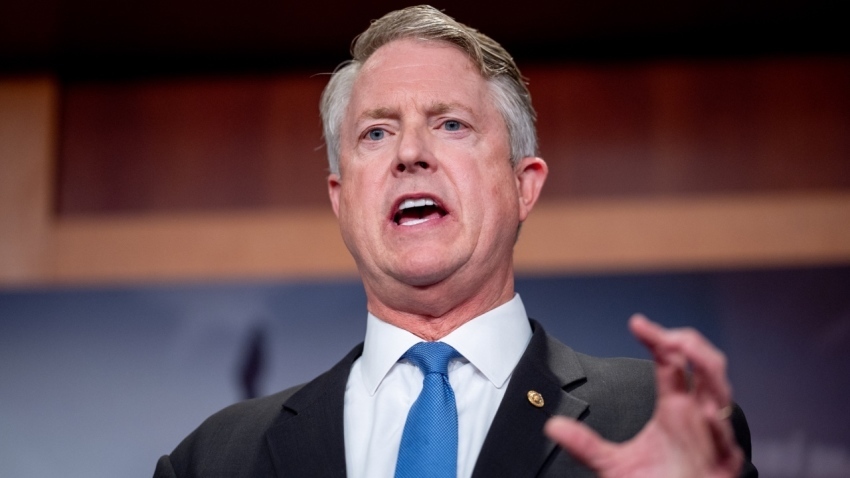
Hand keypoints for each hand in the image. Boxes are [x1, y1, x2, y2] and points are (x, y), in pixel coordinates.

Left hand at [544, 314, 743, 476]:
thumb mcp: (613, 464)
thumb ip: (585, 444)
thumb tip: (553, 426)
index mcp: (675, 408)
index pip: (671, 361)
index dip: (658, 338)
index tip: (636, 323)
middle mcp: (697, 415)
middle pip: (705, 365)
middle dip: (689, 343)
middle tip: (666, 336)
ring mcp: (713, 436)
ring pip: (721, 391)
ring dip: (706, 367)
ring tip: (683, 349)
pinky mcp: (725, 463)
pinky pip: (727, 439)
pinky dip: (718, 424)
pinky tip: (706, 412)